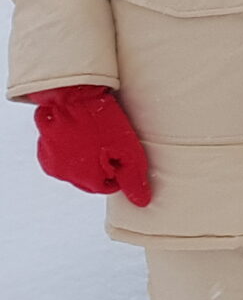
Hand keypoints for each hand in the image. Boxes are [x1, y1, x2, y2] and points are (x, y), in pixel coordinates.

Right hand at [30, 84, 150, 205]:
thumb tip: (142, 203)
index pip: (108, 187)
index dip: (119, 170)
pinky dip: (71, 150)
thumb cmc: (103, 122)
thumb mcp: (128, 150)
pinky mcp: (43, 150)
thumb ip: (134, 178)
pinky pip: (62, 158)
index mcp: (85, 179)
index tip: (120, 152)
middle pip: (91, 179)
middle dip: (102, 166)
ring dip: (86, 158)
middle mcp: (64, 176)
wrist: (72, 96)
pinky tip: (80, 134)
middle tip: (109, 142)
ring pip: (76, 169)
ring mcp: (51, 163)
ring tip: (94, 136)